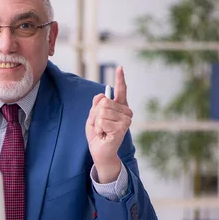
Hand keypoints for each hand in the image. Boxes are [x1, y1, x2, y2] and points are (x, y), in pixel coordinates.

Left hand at [86, 66, 132, 182]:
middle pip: (104, 102)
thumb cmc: (97, 135)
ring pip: (102, 112)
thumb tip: (101, 95)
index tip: (120, 68)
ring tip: (102, 131)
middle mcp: (126, 112)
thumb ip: (96, 106)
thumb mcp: (92, 117)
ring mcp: (126, 120)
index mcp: (119, 107)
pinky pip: (102, 121)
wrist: (99, 151)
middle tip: (100, 126)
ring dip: (97, 123)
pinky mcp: (122, 128)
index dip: (120, 79)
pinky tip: (104, 134)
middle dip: (96, 115)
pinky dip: (98, 128)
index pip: (121, 91)